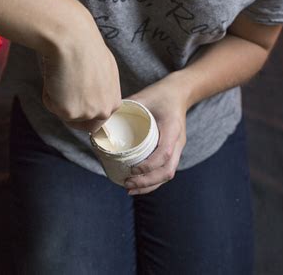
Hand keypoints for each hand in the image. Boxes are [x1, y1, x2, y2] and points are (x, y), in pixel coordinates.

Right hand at [41, 11, 121, 132]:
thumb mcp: (104, 72)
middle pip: (82, 124)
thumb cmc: (86, 47)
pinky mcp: (69, 112)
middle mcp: (104, 111)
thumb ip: (99, 89)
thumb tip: (88, 91)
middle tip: (62, 90)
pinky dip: (48, 92)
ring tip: (62, 75)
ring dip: (59, 98)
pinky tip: (55, 75)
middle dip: (70, 111)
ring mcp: (87, 113)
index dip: (84, 110)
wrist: (74, 39)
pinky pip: (52, 105)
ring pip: (64, 112)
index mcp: (114, 102)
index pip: (98, 119)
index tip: (74, 100)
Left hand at [123, 73, 188, 194]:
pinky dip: (153, 181)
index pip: (165, 152)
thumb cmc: (160, 94)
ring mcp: (178, 148)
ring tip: (129, 188)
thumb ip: (125, 106)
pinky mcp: (174, 151)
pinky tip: (138, 185)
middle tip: (127, 183)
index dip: (149, 165)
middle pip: (167, 170)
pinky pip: (166, 170)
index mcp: (172, 128)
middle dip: (147, 181)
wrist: (180, 93)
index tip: (132, 169)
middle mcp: (178, 141)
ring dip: (150, 185)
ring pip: (168, 173)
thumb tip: (102, 120)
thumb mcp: (143, 97)